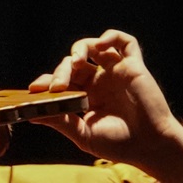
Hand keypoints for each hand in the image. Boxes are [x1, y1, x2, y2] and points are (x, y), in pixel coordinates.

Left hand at [28, 30, 182, 164]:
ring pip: (93, 47)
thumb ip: (61, 121)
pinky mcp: (134, 66)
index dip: (47, 81)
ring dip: (79, 49)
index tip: (34, 89)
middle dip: (61, 72)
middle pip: (73, 65)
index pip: (61, 82)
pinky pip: (125, 42)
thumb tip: (32, 114)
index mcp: (85, 98)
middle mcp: (99, 82)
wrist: (150, 146)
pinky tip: (101, 45)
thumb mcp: (84, 135)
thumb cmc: (119, 145)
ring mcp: (115, 72)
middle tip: (57, 86)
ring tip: (76, 63)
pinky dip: (111, 36)